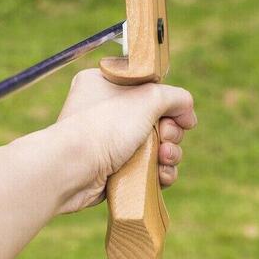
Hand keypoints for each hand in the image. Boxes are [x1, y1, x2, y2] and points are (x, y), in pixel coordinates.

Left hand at [55, 69, 196, 211]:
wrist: (71, 170)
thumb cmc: (103, 127)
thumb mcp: (146, 98)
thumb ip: (175, 97)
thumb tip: (187, 111)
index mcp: (106, 84)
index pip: (149, 87)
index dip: (169, 102)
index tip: (181, 115)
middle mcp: (107, 111)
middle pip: (158, 119)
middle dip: (171, 132)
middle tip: (165, 137)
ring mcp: (111, 142)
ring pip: (156, 146)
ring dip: (169, 154)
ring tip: (163, 158)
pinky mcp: (115, 169)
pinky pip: (148, 168)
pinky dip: (159, 172)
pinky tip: (160, 175)